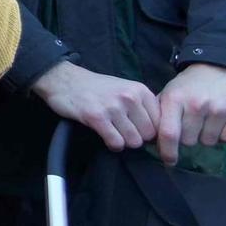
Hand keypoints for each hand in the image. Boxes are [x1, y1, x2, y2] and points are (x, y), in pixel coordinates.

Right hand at [30, 62, 158, 151]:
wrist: (64, 80)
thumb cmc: (96, 87)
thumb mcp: (125, 89)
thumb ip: (142, 106)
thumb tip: (158, 133)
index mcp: (140, 90)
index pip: (160, 122)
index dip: (152, 131)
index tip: (140, 132)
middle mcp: (130, 97)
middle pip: (149, 134)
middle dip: (138, 137)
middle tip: (124, 132)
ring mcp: (113, 107)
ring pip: (134, 141)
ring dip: (125, 142)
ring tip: (114, 133)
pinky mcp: (97, 117)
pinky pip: (116, 142)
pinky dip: (113, 145)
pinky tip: (107, 137)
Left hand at [154, 63, 225, 165]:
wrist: (224, 65)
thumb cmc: (192, 84)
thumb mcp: (171, 92)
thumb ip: (161, 114)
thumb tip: (150, 139)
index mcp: (175, 98)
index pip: (168, 133)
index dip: (167, 151)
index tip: (169, 161)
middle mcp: (197, 104)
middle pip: (189, 141)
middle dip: (189, 137)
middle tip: (194, 123)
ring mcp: (220, 108)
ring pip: (208, 142)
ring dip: (207, 135)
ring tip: (209, 118)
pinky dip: (225, 134)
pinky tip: (223, 120)